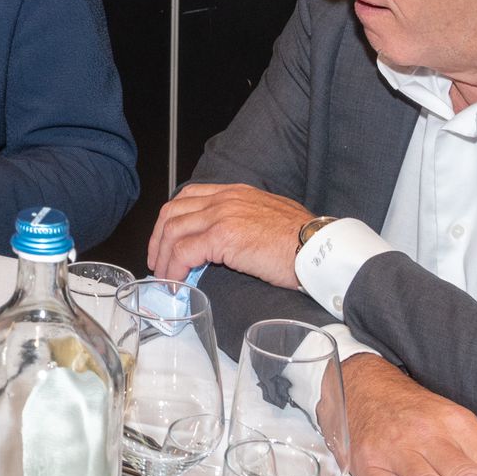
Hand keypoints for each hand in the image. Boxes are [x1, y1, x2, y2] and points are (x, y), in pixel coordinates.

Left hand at [145, 182, 310, 286]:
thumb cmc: (302, 242)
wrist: (319, 249)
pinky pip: (184, 252)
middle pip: (173, 212)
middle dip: (158, 239)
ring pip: (173, 232)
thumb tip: (224, 245)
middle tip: (157, 262)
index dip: (170, 219)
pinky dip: (174, 269)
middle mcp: (224, 198)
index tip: (165, 241)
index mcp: (234, 192)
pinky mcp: (223, 236)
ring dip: (163, 257)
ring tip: (164, 278)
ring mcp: (222, 215)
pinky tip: (175, 283)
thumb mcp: (266, 220)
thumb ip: (241, 223)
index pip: (188, 197)